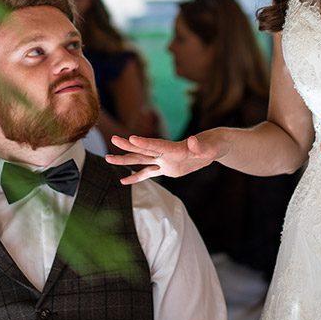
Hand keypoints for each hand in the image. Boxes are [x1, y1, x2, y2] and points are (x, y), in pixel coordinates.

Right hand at [105, 131, 226, 184]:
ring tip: (108, 159)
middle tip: (113, 140)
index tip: (131, 138)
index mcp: (175, 148)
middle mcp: (166, 153)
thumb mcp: (210, 147)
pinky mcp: (166, 169)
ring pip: (141, 160)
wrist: (212, 147)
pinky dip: (136, 176)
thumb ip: (201, 146)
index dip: (145, 143)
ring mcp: (164, 160)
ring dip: (125, 160)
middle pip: (144, 149)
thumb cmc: (213, 146)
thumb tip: (194, 140)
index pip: (158, 145)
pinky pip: (149, 173)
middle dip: (128, 146)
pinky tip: (124, 181)